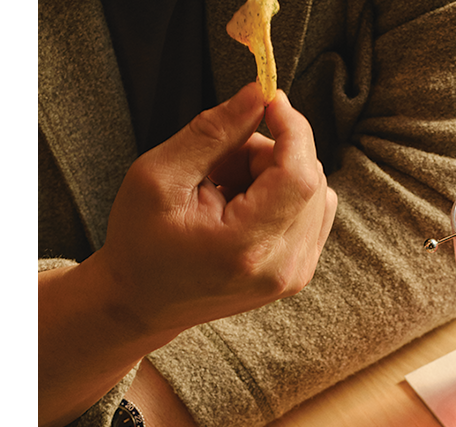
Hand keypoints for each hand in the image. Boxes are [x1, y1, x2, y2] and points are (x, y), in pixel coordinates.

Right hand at [92, 82, 338, 338]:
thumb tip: (260, 94)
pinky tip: (243, 206)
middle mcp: (282, 267)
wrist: (142, 304)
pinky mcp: (299, 273)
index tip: (267, 101)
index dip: (292, 129)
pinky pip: (313, 211)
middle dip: (271, 152)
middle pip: (310, 178)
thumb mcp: (160, 175)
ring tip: (225, 189)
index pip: (301, 176)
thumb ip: (214, 131)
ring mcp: (295, 275)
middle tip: (219, 161)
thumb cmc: (140, 241)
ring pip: (315, 191)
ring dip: (275, 174)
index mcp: (245, 247)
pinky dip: (282, 196)